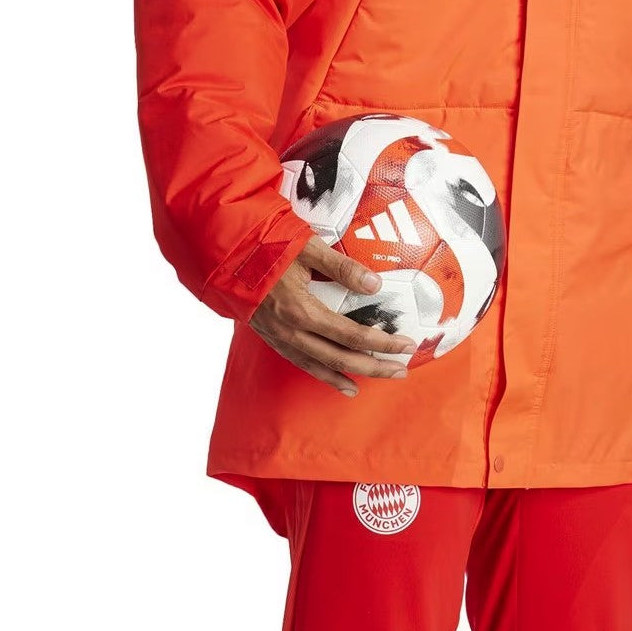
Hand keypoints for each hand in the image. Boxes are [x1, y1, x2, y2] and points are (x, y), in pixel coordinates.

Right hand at [247, 236, 417, 397]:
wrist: (225, 258)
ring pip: (323, 367)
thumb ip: (342, 267)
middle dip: (375, 366)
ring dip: (353, 375)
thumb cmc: (267, 249)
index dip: (382, 343)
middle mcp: (293, 332)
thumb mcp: (308, 249)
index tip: (406, 345)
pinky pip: (304, 364)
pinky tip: (340, 382)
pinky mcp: (274, 340)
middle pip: (341, 358)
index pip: (353, 334)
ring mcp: (281, 339)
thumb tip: (374, 285)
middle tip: (401, 369)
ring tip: (378, 379)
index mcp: (303, 311)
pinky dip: (325, 376)